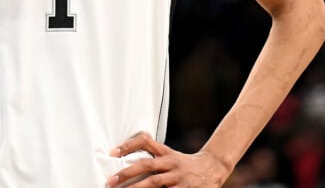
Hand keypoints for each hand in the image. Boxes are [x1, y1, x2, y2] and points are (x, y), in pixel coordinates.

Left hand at [107, 132, 229, 186]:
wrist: (212, 168)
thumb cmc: (184, 164)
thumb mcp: (170, 156)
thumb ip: (154, 158)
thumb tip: (128, 164)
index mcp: (166, 152)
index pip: (146, 142)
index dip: (129, 145)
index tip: (113, 152)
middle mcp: (171, 163)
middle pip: (146, 165)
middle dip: (127, 173)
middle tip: (111, 180)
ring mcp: (178, 177)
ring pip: (154, 183)